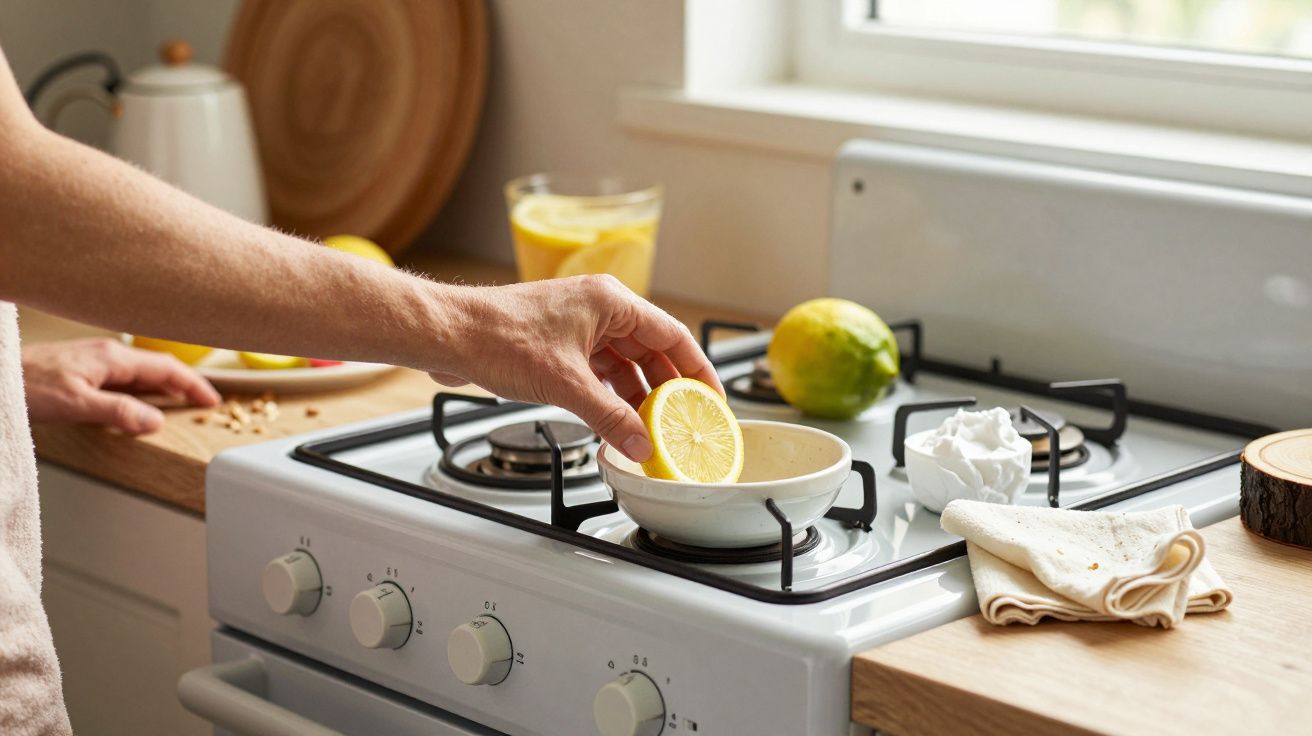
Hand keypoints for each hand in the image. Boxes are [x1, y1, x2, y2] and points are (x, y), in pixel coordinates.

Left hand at [22, 338, 220, 433]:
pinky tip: (138, 402)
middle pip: (157, 368)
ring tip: (179, 403)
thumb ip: (119, 412)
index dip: (194, 385)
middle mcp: (107, 354)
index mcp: (113, 358)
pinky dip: (141, 390)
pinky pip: (123, 378)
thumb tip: (155, 421)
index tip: (212, 401)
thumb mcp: (77, 404)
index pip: (167, 369)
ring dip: (163, 387)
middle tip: (203, 402)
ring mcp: (94, 360)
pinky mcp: (81, 369)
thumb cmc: (26, 385)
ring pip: (140, 373)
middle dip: (184, 384)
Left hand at [434, 275, 721, 461]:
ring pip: (624, 364)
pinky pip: (599, 371)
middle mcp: (599, 309)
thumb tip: (641, 443)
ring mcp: (579, 326)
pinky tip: (617, 420)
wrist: (449, 336)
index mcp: (610, 302)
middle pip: (651, 351)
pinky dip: (611, 395)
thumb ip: (609, 417)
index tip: (712, 398)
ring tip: (652, 429)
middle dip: (668, 389)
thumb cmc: (497, 337)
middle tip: (685, 422)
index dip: (698, 369)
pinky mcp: (560, 344)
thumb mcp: (565, 384)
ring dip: (637, 396)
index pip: (672, 335)